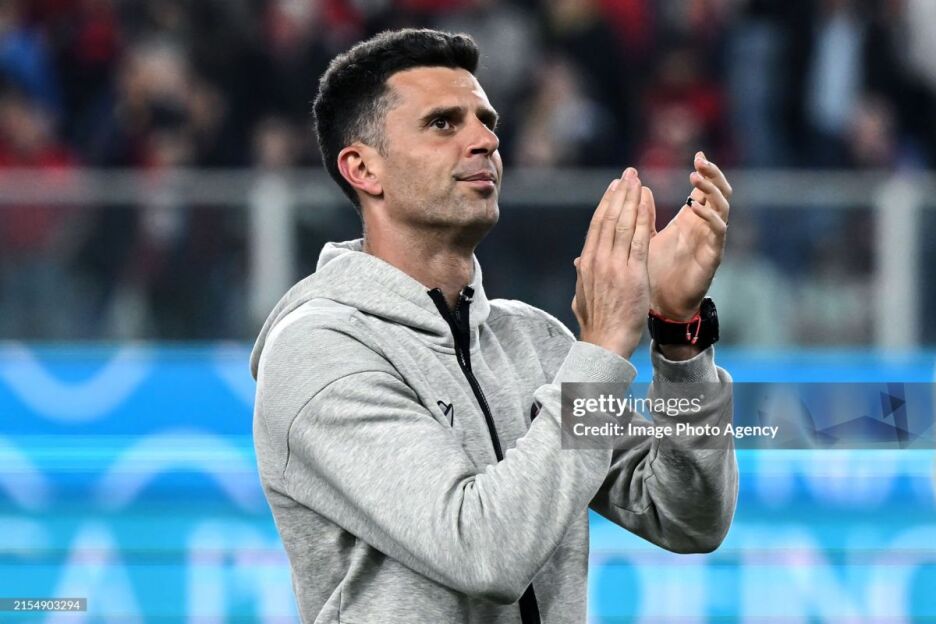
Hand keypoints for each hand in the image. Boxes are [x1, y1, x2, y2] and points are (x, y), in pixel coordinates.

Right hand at [572, 167, 652, 358]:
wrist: (605, 342)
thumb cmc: (597, 324)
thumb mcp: (582, 296)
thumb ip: (583, 276)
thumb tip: (578, 264)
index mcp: (586, 263)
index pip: (597, 226)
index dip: (607, 204)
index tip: (615, 188)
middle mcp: (598, 260)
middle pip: (609, 218)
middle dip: (620, 193)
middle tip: (628, 174)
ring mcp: (614, 265)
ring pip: (623, 223)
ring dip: (631, 199)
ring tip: (638, 180)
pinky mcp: (632, 273)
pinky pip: (638, 239)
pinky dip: (642, 218)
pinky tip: (647, 202)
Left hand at [647, 151, 730, 320]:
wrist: (661, 304)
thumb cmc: (655, 272)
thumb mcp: (646, 237)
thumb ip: (644, 214)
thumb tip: (637, 188)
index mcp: (690, 220)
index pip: (704, 190)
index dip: (705, 172)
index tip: (699, 154)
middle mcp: (704, 227)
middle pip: (719, 193)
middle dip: (713, 175)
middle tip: (702, 160)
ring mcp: (711, 240)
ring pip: (723, 208)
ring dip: (712, 191)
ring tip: (697, 177)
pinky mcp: (712, 256)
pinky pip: (718, 231)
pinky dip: (709, 217)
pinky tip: (696, 208)